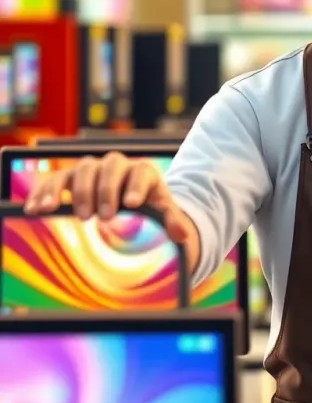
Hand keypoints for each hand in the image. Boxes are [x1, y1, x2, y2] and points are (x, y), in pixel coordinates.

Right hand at [23, 152, 194, 249]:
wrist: (128, 198)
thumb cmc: (147, 205)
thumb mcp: (163, 212)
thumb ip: (173, 221)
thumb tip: (184, 236)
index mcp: (142, 172)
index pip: (140, 172)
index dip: (135, 186)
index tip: (131, 204)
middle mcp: (116, 166)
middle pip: (110, 168)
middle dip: (106, 190)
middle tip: (103, 216)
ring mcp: (91, 170)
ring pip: (82, 170)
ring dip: (76, 191)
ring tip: (74, 215)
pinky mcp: (69, 179)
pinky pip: (55, 179)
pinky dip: (45, 192)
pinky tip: (36, 209)